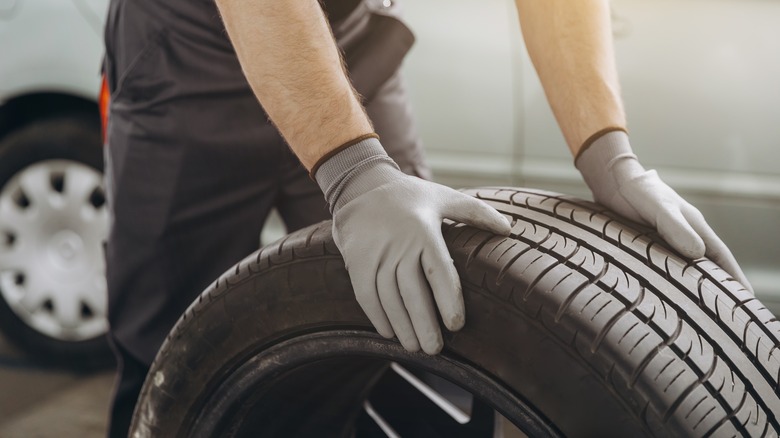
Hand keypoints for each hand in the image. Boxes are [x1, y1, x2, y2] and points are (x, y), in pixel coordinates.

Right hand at [315, 137, 510, 353]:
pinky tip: (389, 332)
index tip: (457, 325)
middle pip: (413, 293)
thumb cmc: (409, 196)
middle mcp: (400, 245)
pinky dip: (377, 317)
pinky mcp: (357, 261)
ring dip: (402, 326)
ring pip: (389, 298)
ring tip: (414, 347)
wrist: (361, 184)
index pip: (439, 272)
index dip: (448, 300)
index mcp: (424, 231)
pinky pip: (366, 295)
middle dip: (424, 325)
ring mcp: (376, 254)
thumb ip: (476, 213)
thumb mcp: (444, 197)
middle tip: (435, 349)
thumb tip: (509, 229)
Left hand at [576, 130, 753, 293]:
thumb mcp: (658, 208)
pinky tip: (669, 293)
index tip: (747, 298)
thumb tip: (697, 254)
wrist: (613, 181)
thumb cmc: (638, 191)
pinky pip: (667, 265)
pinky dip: (673, 279)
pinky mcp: (650, 243)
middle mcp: (685, 234)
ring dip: (696, 285)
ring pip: (688, 266)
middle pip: (708, 264)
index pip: (721, 256)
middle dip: (719, 287)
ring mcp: (668, 239)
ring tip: (701, 310)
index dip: (734, 277)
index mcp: (695, 226)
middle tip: (729, 313)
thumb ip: (675, 228)